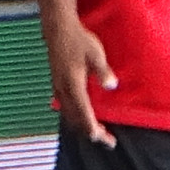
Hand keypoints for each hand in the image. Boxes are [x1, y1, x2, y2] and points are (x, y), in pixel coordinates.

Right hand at [44, 13, 118, 141]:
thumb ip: (103, 72)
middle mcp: (63, 89)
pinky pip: (65, 107)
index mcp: (73, 84)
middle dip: (90, 133)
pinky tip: (83, 117)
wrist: (58, 29)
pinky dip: (75, 117)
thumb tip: (112, 86)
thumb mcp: (96, 54)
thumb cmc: (78, 40)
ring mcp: (58, 88)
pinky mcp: (57, 84)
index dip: (92, 128)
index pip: (83, 113)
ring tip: (98, 132)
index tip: (102, 138)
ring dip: (83, 126)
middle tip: (107, 141)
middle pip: (75, 119)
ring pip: (69, 115)